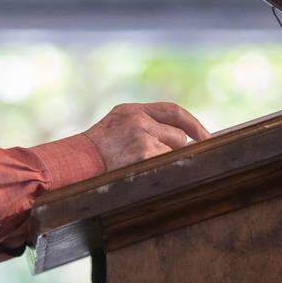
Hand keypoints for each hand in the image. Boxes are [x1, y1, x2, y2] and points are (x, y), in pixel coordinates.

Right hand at [84, 102, 210, 171]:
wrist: (76, 161)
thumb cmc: (96, 149)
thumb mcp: (116, 124)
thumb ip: (142, 123)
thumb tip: (177, 136)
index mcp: (133, 110)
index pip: (173, 110)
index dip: (193, 123)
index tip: (205, 136)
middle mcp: (139, 119)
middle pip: (178, 134)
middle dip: (175, 149)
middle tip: (161, 160)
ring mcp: (142, 137)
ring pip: (174, 150)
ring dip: (166, 160)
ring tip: (142, 166)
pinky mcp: (143, 155)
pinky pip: (166, 163)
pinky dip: (162, 170)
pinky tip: (145, 172)